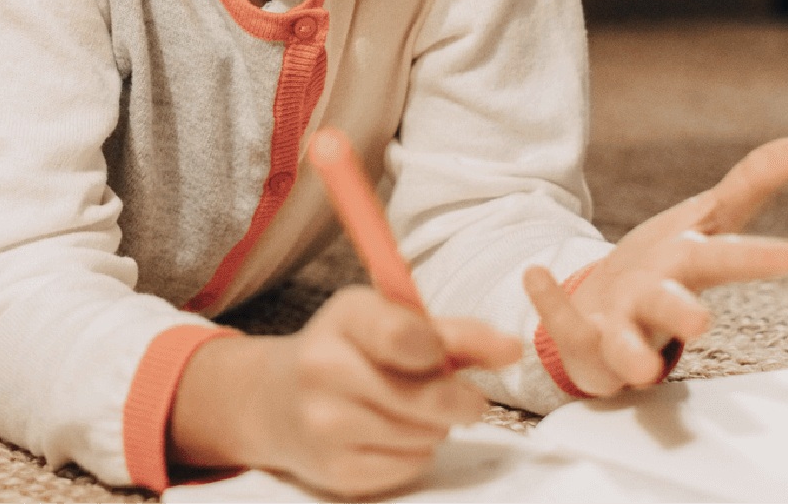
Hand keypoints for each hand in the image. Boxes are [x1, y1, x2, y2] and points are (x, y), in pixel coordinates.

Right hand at [171, 287, 520, 497]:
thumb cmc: (350, 352)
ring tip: (409, 413)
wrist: (274, 399)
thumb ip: (455, 334)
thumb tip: (513, 349)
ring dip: (434, 427)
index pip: (406, 336)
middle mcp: (323, 367)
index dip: (442, 350)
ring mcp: (324, 423)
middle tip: (464, 399)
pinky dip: (414, 454)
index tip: (445, 356)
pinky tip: (390, 437)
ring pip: (425, 436)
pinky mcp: (334, 469)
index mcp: (344, 318)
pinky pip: (409, 466)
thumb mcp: (392, 323)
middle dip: (459, 400)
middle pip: (429, 397)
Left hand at [525, 136, 787, 396]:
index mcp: (687, 268)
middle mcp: (656, 304)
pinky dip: (550, 303)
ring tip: (642, 366)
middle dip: (683, 314)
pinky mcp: (583, 346)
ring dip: (632, 350)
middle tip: (700, 325)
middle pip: (671, 307)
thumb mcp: (703, 219)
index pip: (723, 259)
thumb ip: (747, 186)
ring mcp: (620, 330)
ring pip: (627, 345)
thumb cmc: (665, 266)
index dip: (755, 259)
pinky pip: (565, 328)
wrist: (608, 314)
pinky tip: (533, 274)